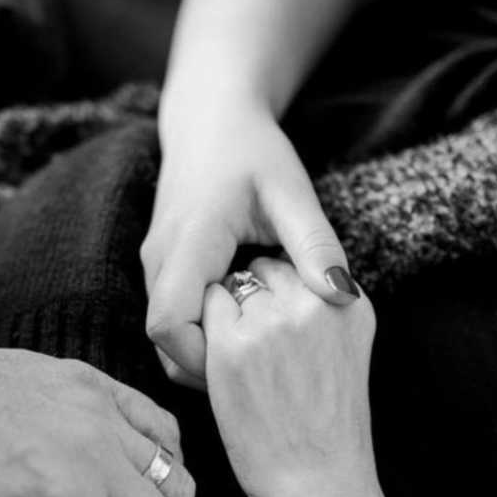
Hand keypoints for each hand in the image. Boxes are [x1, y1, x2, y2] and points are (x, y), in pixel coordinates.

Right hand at [142, 100, 356, 386]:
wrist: (212, 120)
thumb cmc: (254, 151)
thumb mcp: (292, 192)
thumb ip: (315, 243)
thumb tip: (342, 296)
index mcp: (189, 243)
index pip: (168, 324)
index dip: (200, 358)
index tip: (249, 365)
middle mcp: (159, 260)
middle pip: (163, 342)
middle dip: (207, 367)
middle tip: (263, 376)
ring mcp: (154, 267)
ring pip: (165, 336)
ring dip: (205, 353)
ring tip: (258, 354)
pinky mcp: (161, 270)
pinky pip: (173, 319)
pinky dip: (203, 335)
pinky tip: (245, 329)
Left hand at [203, 256, 376, 496]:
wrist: (318, 485)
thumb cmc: (326, 432)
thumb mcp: (343, 356)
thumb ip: (318, 314)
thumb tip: (274, 285)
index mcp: (348, 303)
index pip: (302, 264)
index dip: (282, 295)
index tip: (282, 333)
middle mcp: (315, 302)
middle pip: (266, 268)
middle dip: (254, 296)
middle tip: (254, 346)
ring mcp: (273, 321)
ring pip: (232, 285)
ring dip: (227, 315)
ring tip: (241, 363)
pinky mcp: (232, 344)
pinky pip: (206, 312)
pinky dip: (205, 335)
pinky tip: (222, 369)